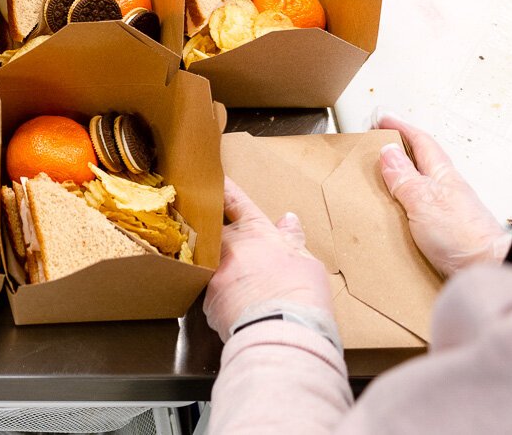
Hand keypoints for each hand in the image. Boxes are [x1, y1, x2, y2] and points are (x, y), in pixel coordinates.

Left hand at [204, 179, 339, 347]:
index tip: (214, 178)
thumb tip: (288, 220)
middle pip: (211, 229)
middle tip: (210, 227)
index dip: (225, 189)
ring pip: (207, 261)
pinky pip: (209, 292)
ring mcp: (213, 273)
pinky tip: (231, 306)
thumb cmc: (302, 296)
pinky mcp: (205, 300)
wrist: (281, 333)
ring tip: (226, 274)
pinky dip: (220, 296)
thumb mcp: (306, 263)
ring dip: (215, 264)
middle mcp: (228, 247)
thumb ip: (291, 240)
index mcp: (255, 233)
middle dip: (211, 228)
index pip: (236, 202)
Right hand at [377, 111, 509, 275]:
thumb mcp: (423, 200)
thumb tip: (387, 152)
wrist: (488, 268)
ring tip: (384, 175)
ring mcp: (448, 210)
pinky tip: (399, 211)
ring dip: (403, 176)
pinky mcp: (444, 231)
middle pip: (422, 161)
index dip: (401, 128)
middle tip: (381, 143)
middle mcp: (447, 190)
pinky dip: (407, 202)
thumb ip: (404, 177)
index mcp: (443, 176)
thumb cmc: (464, 236)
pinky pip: (420, 207)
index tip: (383, 119)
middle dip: (401, 149)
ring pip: (421, 184)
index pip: (421, 143)